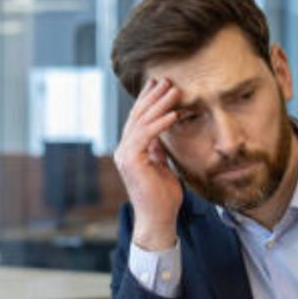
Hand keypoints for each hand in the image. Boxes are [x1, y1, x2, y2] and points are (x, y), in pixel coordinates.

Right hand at [113, 77, 182, 249]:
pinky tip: (173, 113)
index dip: (148, 101)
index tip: (160, 84)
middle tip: (166, 79)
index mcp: (131, 150)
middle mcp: (124, 150)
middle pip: (137, 116)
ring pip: (141, 122)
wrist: (158, 218)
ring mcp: (125, 155)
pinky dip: (160, 123)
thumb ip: (158, 150)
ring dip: (159, 104)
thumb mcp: (162, 166)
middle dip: (152, 96)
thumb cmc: (162, 196)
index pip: (138, 119)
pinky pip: (146, 136)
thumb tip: (162, 135)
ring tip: (173, 90)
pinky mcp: (131, 161)